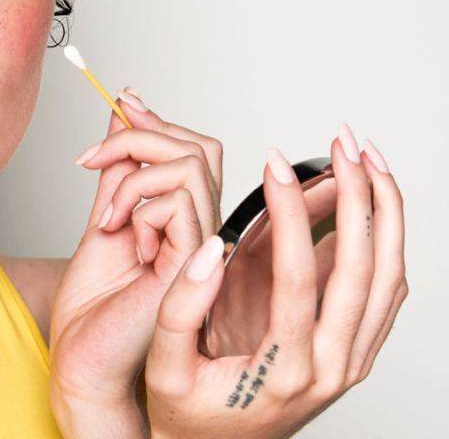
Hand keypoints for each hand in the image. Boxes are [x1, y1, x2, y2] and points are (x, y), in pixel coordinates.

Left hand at [49, 88, 222, 430]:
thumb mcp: (104, 212)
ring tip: (109, 217)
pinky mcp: (195, 262)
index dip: (156, 119)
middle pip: (197, 146)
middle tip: (92, 158)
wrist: (81, 357)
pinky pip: (181, 201)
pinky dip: (139, 208)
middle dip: (138, 136)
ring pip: (190, 165)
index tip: (122, 102)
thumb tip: (124, 109)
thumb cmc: (94, 302)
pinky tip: (125, 240)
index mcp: (183, 215)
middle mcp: (200, 227)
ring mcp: (201, 244)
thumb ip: (119, 166)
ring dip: (133, 178)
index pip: (193, 147)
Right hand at [143, 129, 407, 438]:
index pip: (298, 276)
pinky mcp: (354, 352)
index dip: (287, 211)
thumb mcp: (165, 366)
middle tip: (342, 143)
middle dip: (356, 195)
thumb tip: (209, 250)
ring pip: (389, 278)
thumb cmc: (191, 411)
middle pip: (363, 270)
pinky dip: (387, 241)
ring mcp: (351, 362)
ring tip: (368, 158)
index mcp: (284, 369)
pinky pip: (386, 292)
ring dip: (385, 212)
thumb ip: (181, 308)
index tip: (273, 162)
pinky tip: (372, 203)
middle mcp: (331, 368)